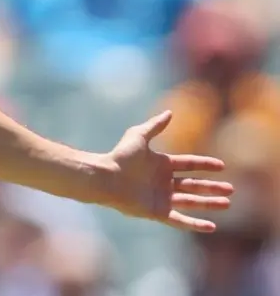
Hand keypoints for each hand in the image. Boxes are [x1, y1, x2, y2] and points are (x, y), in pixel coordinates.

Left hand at [102, 111, 233, 231]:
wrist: (106, 177)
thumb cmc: (120, 156)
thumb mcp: (139, 136)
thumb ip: (154, 126)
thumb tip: (170, 112)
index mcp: (162, 164)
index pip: (189, 164)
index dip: (205, 165)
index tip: (221, 166)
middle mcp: (164, 182)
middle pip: (193, 185)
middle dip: (212, 187)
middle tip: (231, 189)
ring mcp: (162, 198)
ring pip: (191, 201)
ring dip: (209, 203)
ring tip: (226, 203)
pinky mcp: (157, 212)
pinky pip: (180, 220)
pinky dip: (195, 224)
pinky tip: (211, 226)